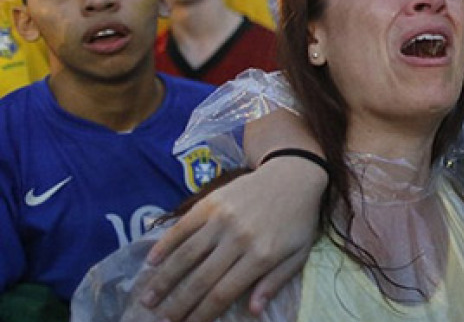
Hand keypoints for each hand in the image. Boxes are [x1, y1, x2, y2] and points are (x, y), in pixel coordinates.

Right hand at [139, 158, 325, 321]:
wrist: (294, 174)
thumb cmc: (298, 220)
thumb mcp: (298, 254)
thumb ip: (275, 283)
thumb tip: (253, 312)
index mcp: (261, 255)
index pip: (223, 293)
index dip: (202, 314)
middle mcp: (239, 238)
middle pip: (200, 279)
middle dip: (178, 304)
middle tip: (161, 321)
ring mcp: (222, 218)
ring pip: (186, 255)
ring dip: (164, 280)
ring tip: (147, 299)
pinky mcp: (211, 201)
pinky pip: (183, 227)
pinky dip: (165, 245)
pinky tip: (151, 262)